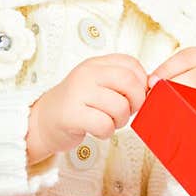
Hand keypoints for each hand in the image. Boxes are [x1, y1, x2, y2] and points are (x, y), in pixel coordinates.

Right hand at [26, 54, 146, 163]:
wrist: (43, 121)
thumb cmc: (77, 105)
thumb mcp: (97, 85)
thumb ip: (121, 81)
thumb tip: (152, 86)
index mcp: (96, 63)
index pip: (131, 64)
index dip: (141, 83)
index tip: (135, 96)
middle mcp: (86, 73)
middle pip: (129, 82)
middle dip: (136, 102)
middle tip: (128, 112)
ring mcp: (77, 92)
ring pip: (119, 106)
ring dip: (121, 121)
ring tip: (108, 121)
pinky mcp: (71, 114)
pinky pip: (104, 124)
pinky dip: (106, 132)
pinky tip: (97, 130)